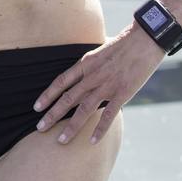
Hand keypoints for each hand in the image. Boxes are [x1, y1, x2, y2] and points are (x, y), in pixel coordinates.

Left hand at [34, 27, 165, 144]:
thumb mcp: (99, 51)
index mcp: (85, 64)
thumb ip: (90, 64)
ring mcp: (107, 86)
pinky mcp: (122, 93)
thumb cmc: (123, 44)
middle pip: (68, 98)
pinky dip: (100, 129)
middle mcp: (92, 76)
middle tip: (39, 128)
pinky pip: (108, 114)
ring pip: (84, 109)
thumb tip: (82, 70)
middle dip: (52, 115)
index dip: (47, 95)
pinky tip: (92, 141)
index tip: (36, 107)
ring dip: (71, 126)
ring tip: (60, 140)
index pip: (60, 82)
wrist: (145, 39)